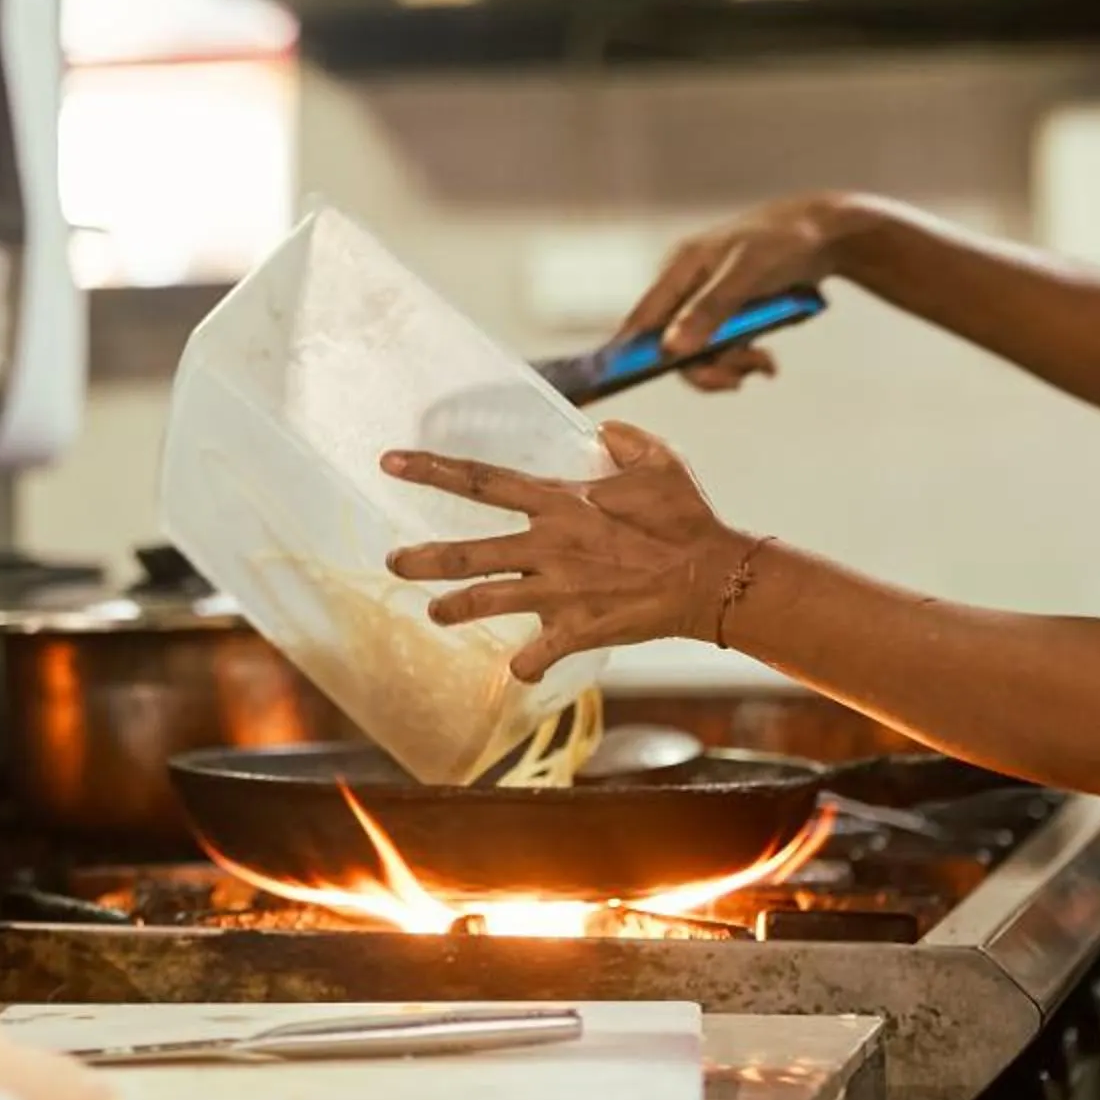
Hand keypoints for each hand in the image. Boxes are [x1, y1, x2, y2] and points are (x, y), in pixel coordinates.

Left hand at [383, 421, 756, 679]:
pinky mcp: (576, 630)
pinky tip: (520, 669)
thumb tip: (603, 430)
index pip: (481, 480)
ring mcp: (557, 591)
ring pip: (485, 601)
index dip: (430, 469)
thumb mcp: (658, 461)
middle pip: (466, 553)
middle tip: (392, 561)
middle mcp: (548, 546)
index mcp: (560, 501)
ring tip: (434, 612)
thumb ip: (624, 440)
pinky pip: (535, 655)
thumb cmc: (687, 517)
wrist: (711, 577)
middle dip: (422, 559)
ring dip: (453, 608)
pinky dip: (525, 665)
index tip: (388, 462)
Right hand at [617, 194, 859, 391]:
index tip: (636, 380)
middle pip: (673, 346)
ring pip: (702, 354)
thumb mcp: (747, 274)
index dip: (634, 354)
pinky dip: (746, 360)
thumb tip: (672, 349)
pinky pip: (725, 350)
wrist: (825, 235)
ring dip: (733, 366)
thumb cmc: (783, 242)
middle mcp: (687, 288)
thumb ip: (710, 309)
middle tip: (739, 377)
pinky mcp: (730, 315)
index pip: (642, 319)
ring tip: (766, 364)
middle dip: (706, 367)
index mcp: (680, 269)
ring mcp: (708, 303)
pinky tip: (768, 362)